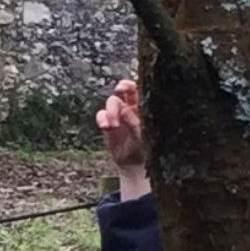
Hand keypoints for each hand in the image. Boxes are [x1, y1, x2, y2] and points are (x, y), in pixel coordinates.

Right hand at [97, 78, 148, 198]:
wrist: (136, 165)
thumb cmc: (147, 149)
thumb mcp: (144, 136)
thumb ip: (134, 124)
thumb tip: (124, 111)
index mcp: (144, 105)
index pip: (138, 89)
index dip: (131, 84)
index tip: (125, 87)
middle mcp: (131, 106)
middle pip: (123, 91)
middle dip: (120, 91)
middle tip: (119, 93)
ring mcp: (119, 114)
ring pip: (111, 103)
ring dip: (111, 110)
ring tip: (113, 125)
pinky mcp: (108, 124)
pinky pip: (102, 115)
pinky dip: (102, 118)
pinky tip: (105, 126)